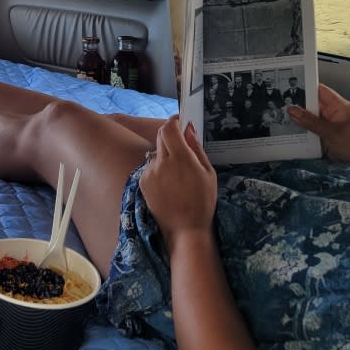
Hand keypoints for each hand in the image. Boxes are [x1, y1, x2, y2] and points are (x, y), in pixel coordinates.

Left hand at [139, 117, 217, 252]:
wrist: (184, 228)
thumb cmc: (202, 200)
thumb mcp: (207, 172)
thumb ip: (196, 147)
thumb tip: (188, 128)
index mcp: (180, 158)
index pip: (169, 128)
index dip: (173, 121)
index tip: (180, 121)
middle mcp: (161, 162)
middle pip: (160, 137)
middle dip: (170, 136)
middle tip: (182, 147)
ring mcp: (149, 172)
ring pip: (156, 153)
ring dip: (165, 155)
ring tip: (178, 175)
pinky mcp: (142, 182)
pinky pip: (150, 167)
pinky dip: (159, 169)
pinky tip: (169, 184)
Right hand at [286, 84, 349, 168]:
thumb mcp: (332, 133)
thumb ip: (311, 122)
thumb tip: (291, 110)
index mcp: (339, 107)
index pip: (319, 91)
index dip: (305, 87)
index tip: (287, 85)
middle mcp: (334, 115)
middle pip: (312, 106)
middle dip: (296, 107)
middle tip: (277, 105)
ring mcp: (330, 127)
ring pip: (310, 121)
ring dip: (298, 122)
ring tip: (278, 119)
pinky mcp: (327, 139)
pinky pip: (312, 133)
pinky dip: (302, 134)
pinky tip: (288, 134)